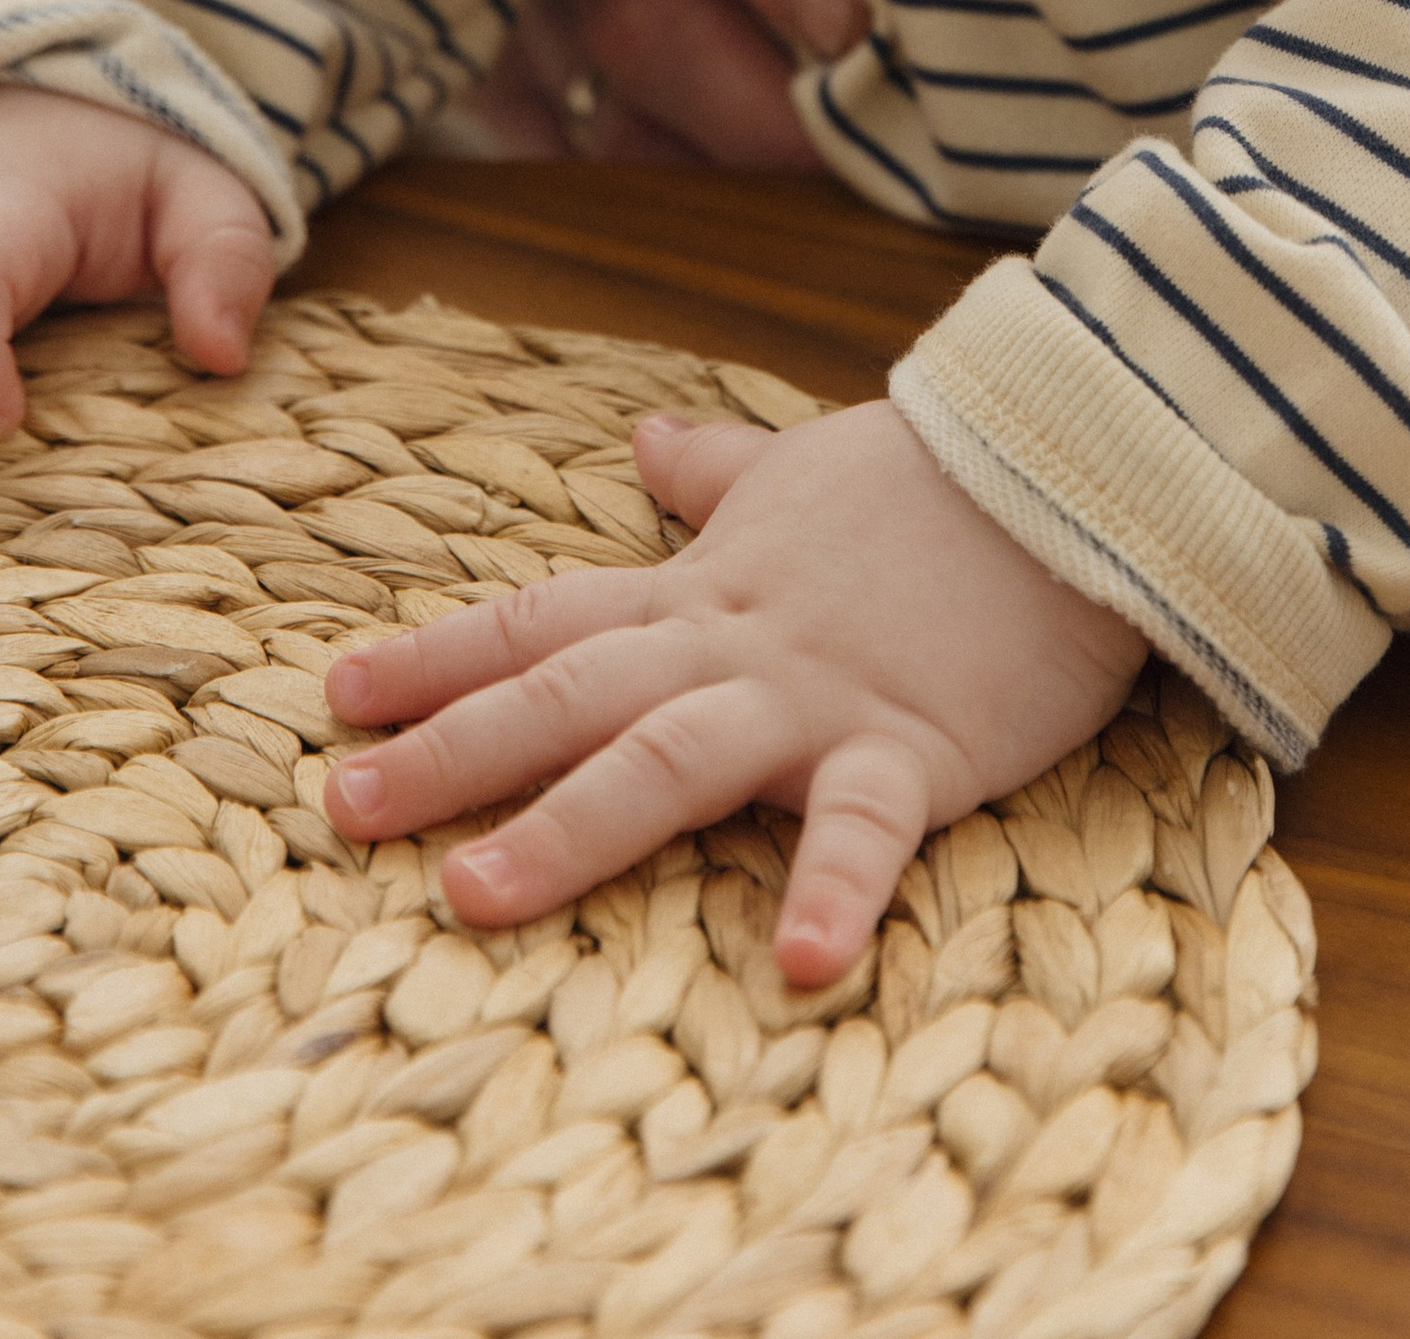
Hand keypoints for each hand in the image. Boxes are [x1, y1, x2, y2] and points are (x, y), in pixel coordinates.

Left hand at [321, 399, 1142, 982]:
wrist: (1071, 457)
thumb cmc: (939, 477)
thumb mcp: (804, 466)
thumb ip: (718, 471)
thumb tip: (646, 443)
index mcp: (705, 589)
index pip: (547, 617)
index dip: (441, 655)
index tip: (339, 693)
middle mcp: (733, 644)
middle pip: (568, 693)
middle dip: (451, 751)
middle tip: (339, 807)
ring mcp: (815, 697)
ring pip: (666, 760)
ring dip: (567, 828)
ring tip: (471, 898)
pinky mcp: (915, 743)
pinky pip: (867, 824)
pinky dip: (836, 889)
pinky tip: (803, 966)